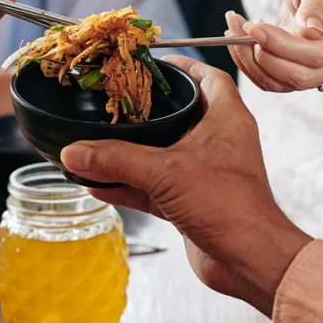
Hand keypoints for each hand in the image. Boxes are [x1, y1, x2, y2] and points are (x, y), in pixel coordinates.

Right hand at [60, 56, 311, 315]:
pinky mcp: (190, 202)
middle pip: (179, 115)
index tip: (153, 63)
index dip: (182, 66)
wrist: (248, 260)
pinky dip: (126, 185)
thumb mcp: (165, 173)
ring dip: (129, 153)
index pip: (208, 79)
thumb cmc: (230, 207)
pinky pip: (152, 187)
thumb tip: (75, 152)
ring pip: (160, 154)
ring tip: (96, 145)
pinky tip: (98, 185)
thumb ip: (116, 160)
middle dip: (145, 111)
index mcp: (226, 121)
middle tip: (115, 102)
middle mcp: (217, 143)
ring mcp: (203, 174)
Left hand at [225, 0, 322, 91]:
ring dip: (247, 60)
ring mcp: (310, 70)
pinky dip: (245, 61)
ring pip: (276, 82)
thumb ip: (316, 6)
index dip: (281, 45)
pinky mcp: (290, 70)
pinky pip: (265, 77)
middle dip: (262, 57)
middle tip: (242, 30)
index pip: (315, 55)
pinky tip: (235, 39)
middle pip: (297, 77)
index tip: (255, 27)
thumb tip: (311, 32)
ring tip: (233, 30)